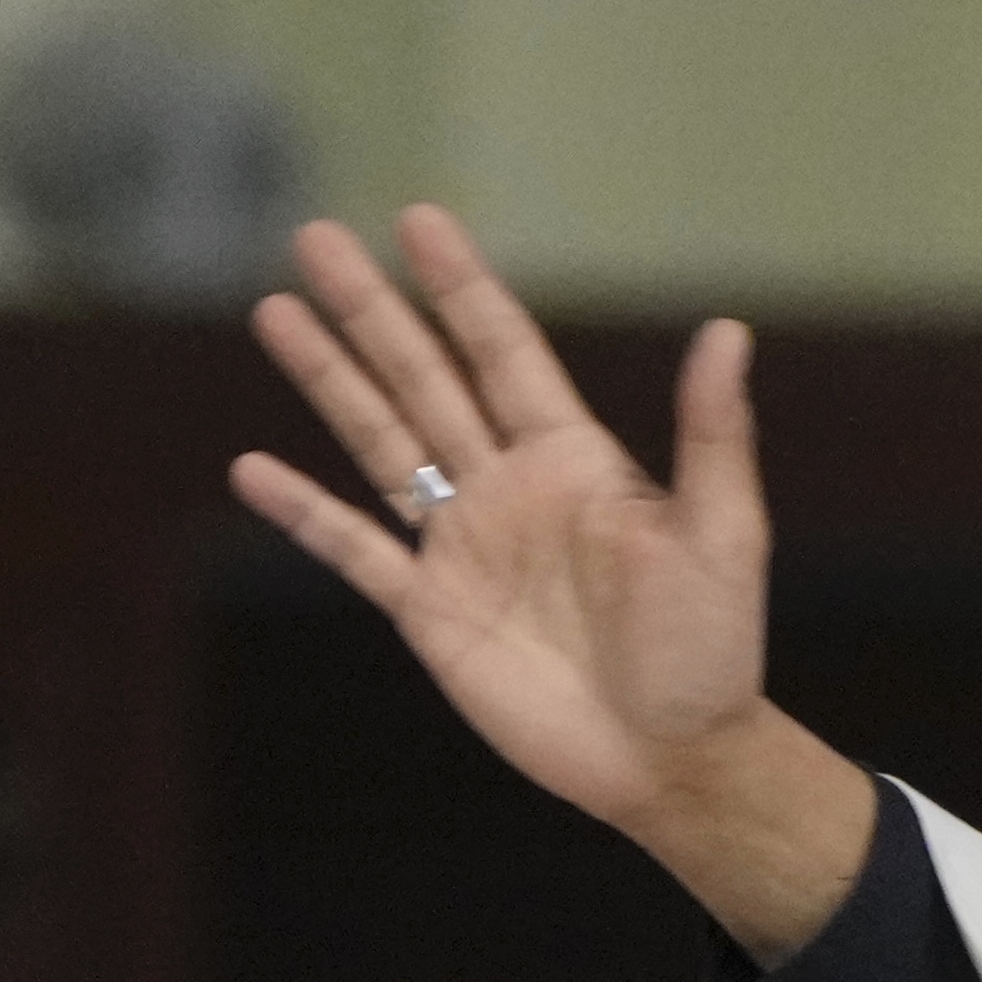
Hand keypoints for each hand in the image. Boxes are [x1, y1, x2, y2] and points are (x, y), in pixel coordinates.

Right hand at [234, 205, 876, 954]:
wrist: (675, 760)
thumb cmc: (713, 653)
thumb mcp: (723, 537)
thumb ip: (712, 436)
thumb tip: (729, 331)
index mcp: (576, 460)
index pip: (504, 352)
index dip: (461, 288)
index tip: (418, 221)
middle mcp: (510, 487)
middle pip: (425, 378)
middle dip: (372, 310)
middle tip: (314, 238)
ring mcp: (464, 545)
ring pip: (381, 441)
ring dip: (329, 380)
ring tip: (276, 312)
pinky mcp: (432, 610)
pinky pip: (355, 551)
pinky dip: (305, 513)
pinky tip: (253, 469)